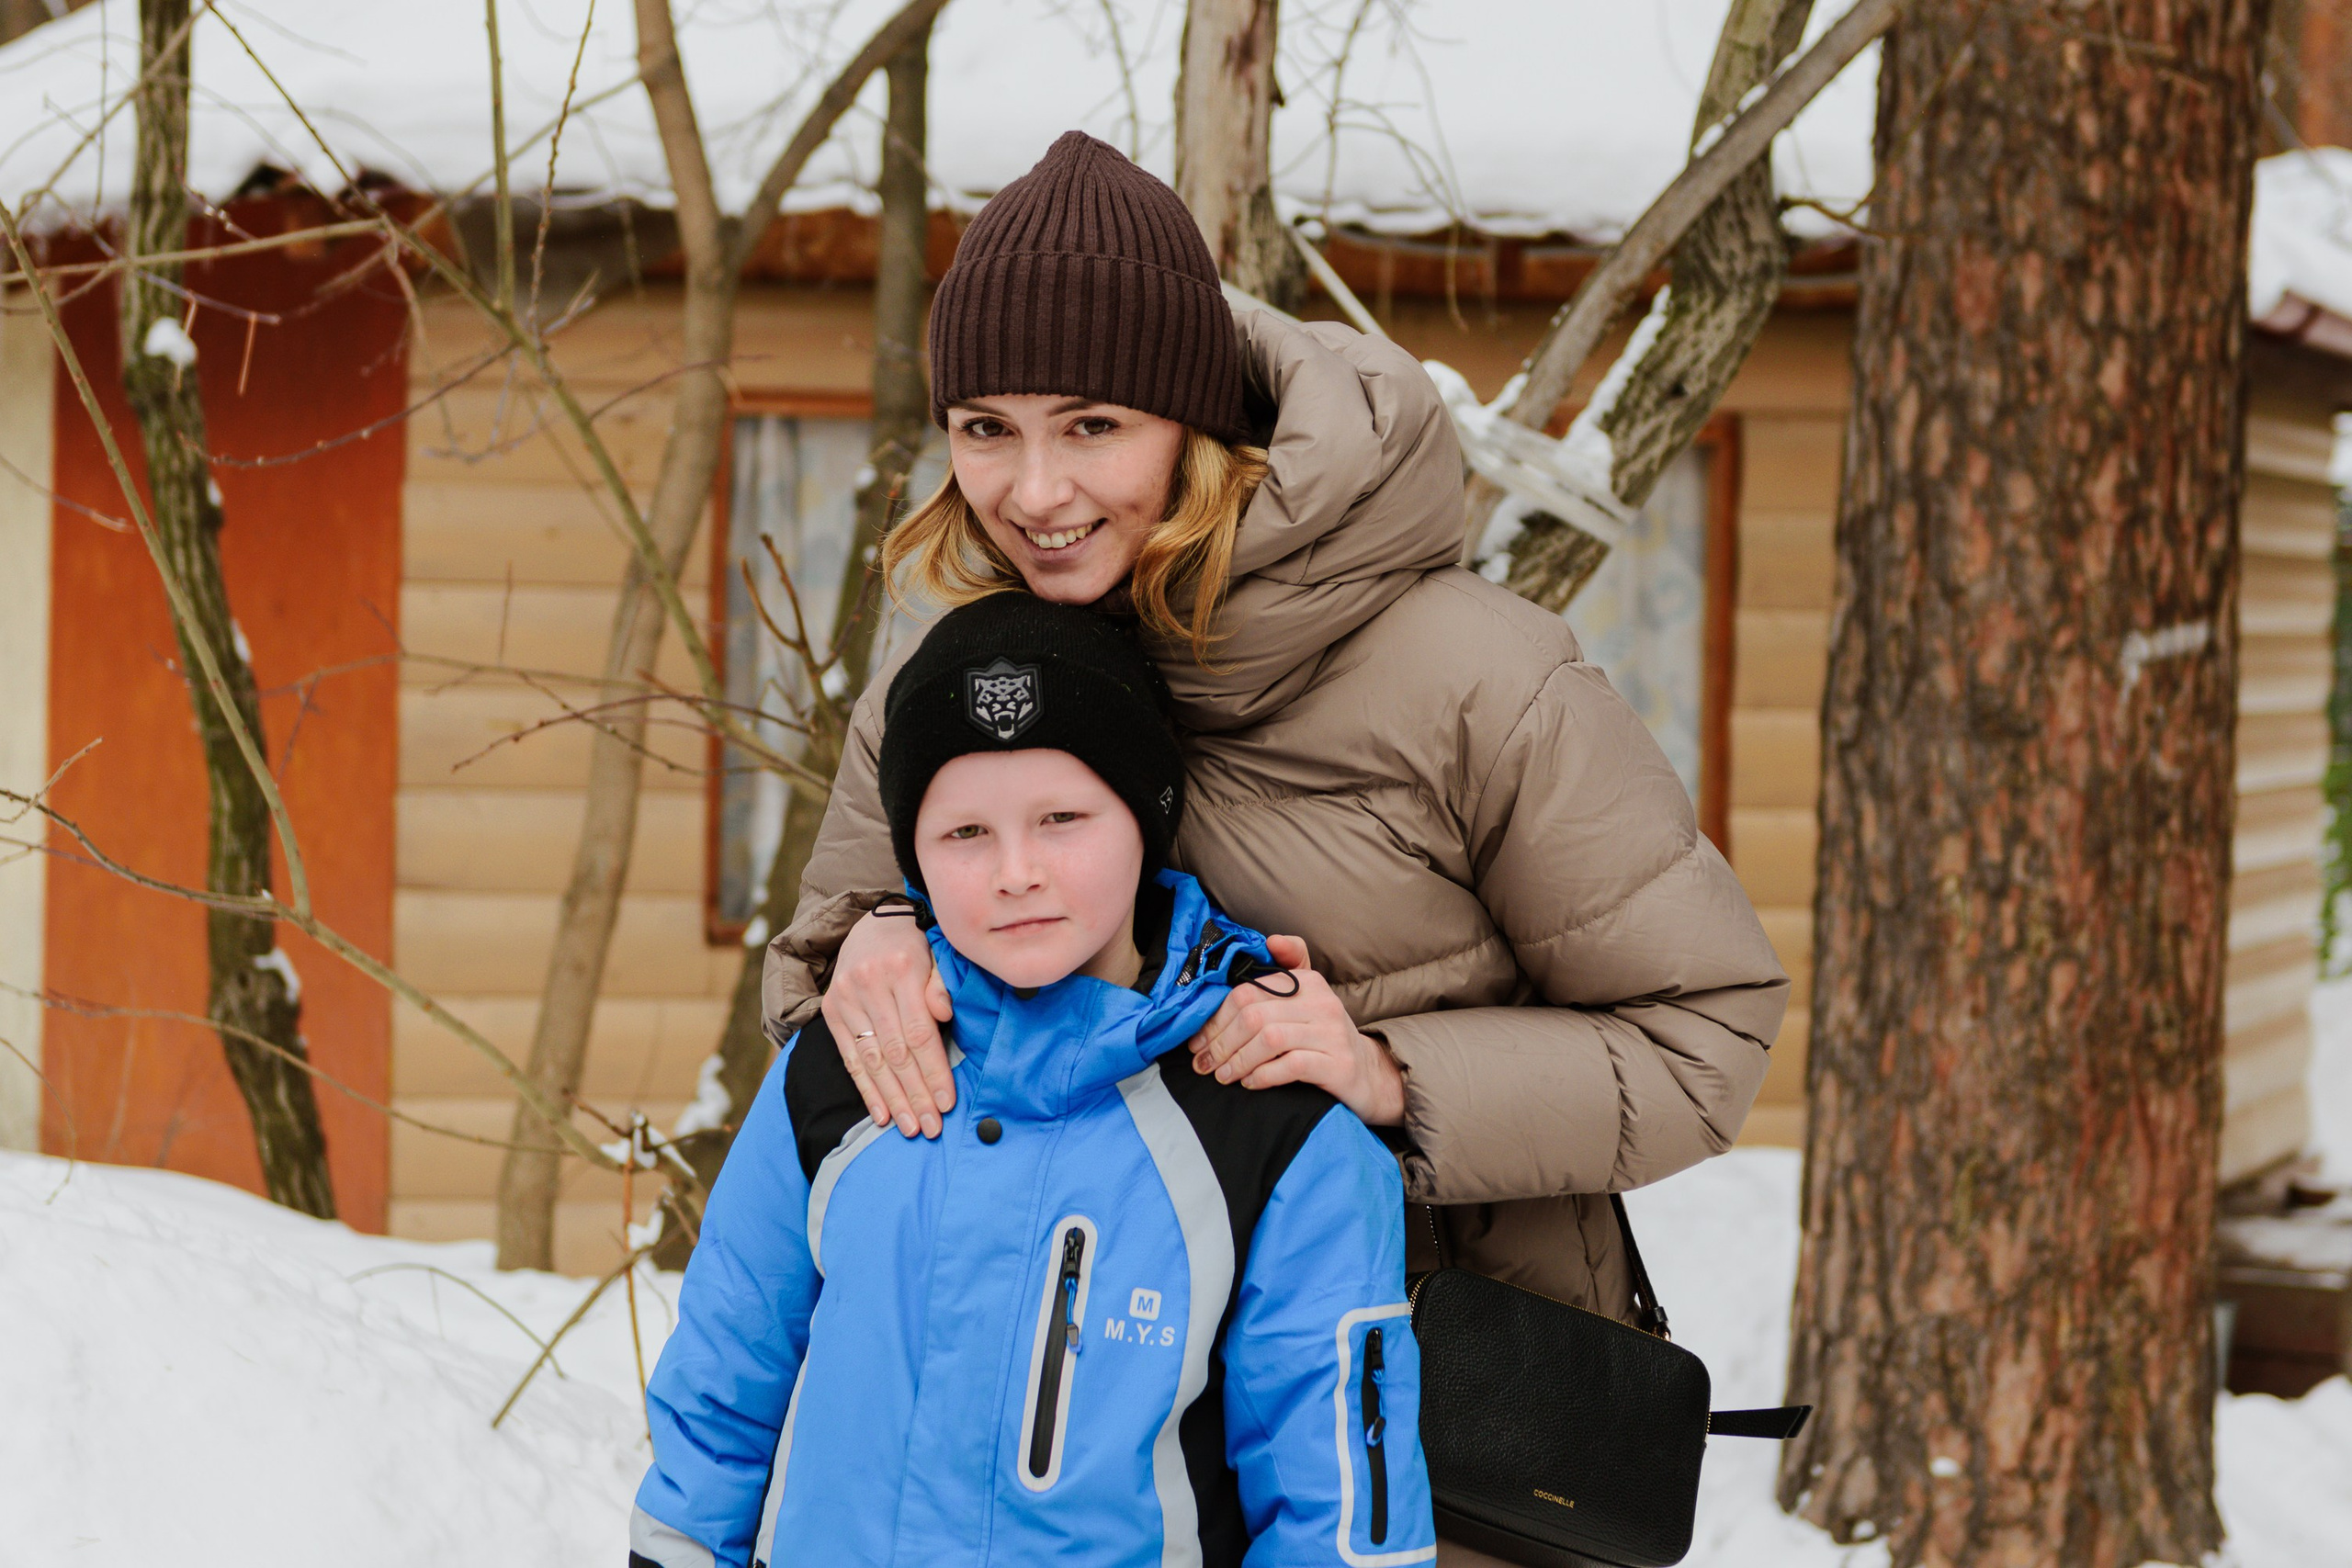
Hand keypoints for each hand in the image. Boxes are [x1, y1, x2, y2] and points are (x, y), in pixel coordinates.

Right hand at [822, 908, 956, 1137]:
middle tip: (931, 1127)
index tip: (947, 1102)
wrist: (870, 925)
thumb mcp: (936, 957)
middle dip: (915, 1094)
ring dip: (892, 1098)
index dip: (934, 1070)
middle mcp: (869, 985)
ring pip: (872, 1060)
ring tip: (910, 1127)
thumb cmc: (914, 949)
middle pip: (896, 1052)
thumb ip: (941, 986)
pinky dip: (866, 1089)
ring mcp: (846, 999)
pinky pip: (850, 1058)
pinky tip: (880, 1114)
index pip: (919, 1033)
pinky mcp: (831, 1011)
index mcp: (901, 970)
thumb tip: (943, 1015)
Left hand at [1188, 936, 1406, 1126]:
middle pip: (1254, 1016)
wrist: (1368, 1074)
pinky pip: (1290, 1065)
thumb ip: (1286, 970)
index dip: (1216, 1018)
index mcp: (1307, 982)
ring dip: (1237, 1060)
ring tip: (1223, 1075)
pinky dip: (1263, 1075)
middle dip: (1220, 1042)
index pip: (1248, 992)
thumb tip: (1270, 940)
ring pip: (1269, 1039)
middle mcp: (1321, 1002)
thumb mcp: (1306, 1000)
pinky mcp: (1338, 1064)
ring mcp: (1331, 1033)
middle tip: (1204, 1063)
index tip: (1198, 1041)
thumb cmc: (1324, 1038)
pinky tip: (1250, 1083)